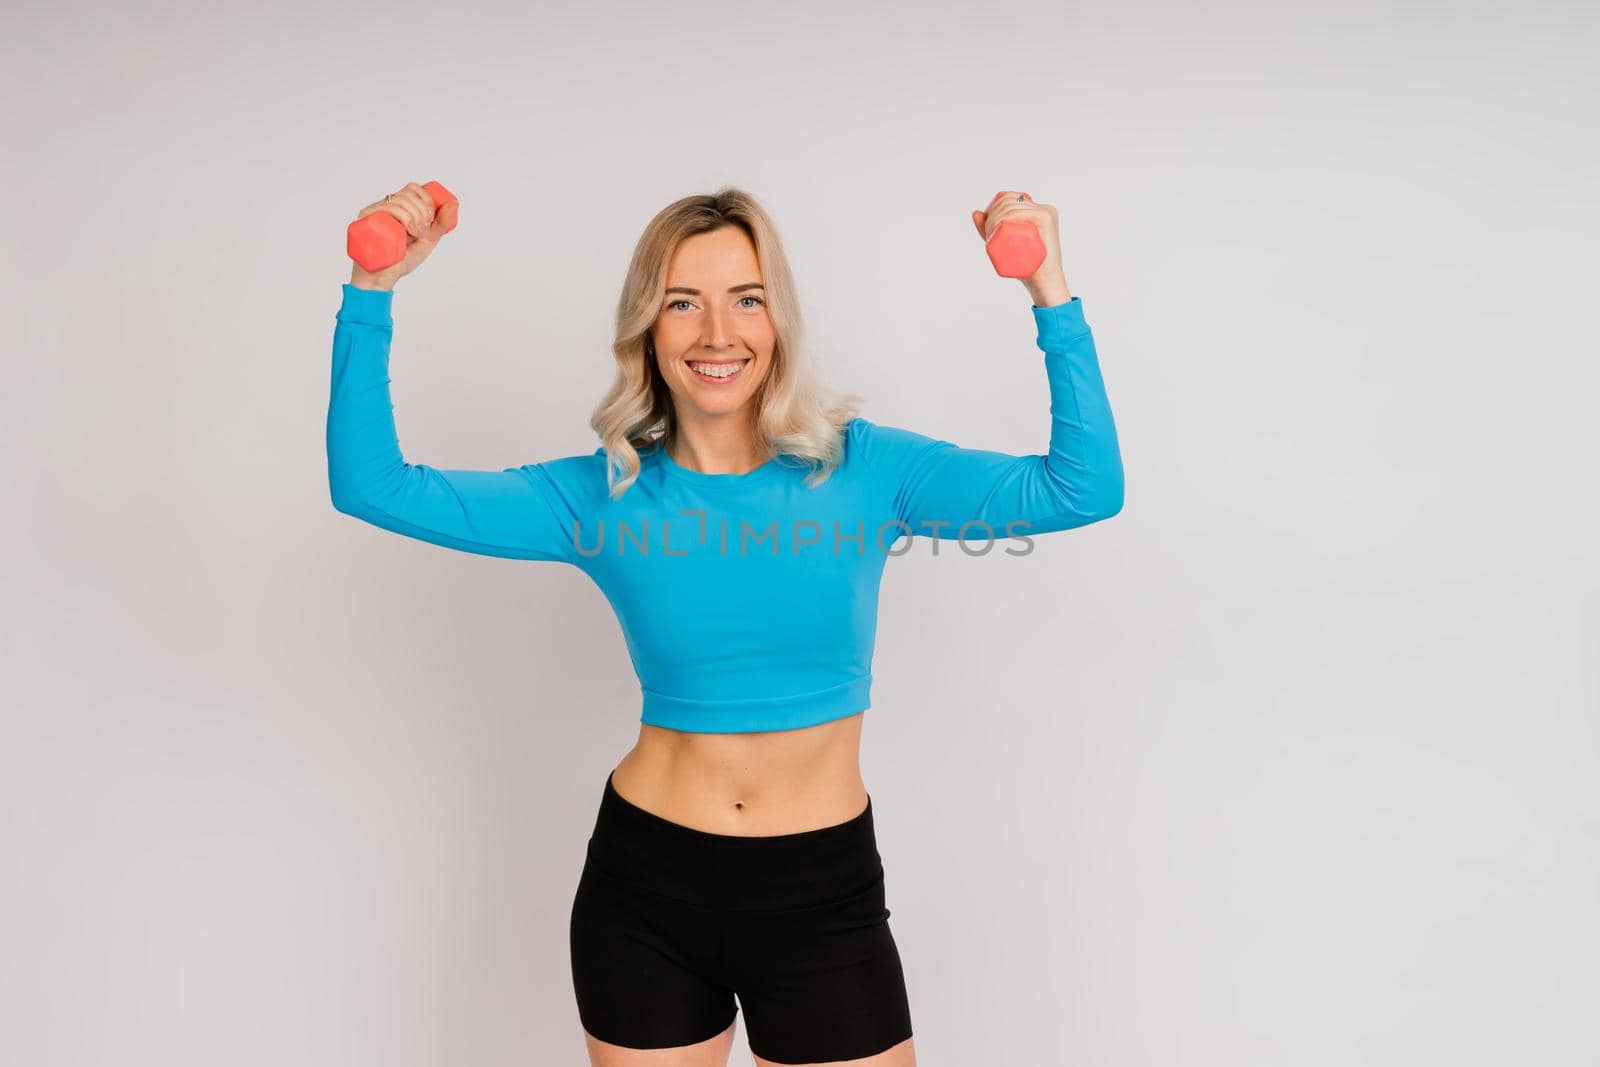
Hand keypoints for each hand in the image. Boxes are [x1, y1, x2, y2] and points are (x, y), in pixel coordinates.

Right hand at [348, 181, 459, 289]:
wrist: (383, 278)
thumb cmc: (401, 260)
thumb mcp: (427, 240)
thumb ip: (441, 224)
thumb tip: (455, 203)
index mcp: (397, 208)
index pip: (412, 189)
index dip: (426, 198)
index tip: (431, 218)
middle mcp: (384, 207)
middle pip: (406, 194)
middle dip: (421, 211)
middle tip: (423, 231)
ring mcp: (373, 213)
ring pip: (397, 200)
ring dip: (414, 216)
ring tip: (416, 235)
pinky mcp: (363, 221)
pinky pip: (383, 209)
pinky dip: (401, 216)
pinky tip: (408, 230)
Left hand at [971, 191, 1071, 305]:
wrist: (1043, 281)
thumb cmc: (1024, 265)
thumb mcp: (1002, 242)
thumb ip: (988, 229)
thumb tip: (975, 212)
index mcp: (1036, 209)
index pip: (1010, 198)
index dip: (993, 206)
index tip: (986, 226)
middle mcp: (1042, 208)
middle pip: (1010, 201)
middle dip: (992, 214)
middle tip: (988, 234)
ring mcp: (1046, 212)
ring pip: (1013, 207)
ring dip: (996, 217)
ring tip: (991, 234)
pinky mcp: (1047, 219)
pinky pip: (1023, 213)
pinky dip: (1007, 216)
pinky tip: (999, 225)